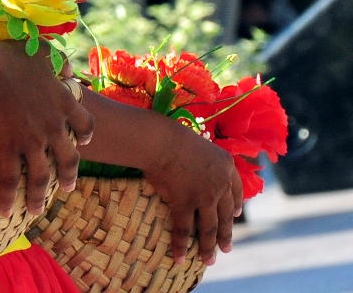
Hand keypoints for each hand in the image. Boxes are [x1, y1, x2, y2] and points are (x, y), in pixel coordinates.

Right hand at [0, 42, 94, 216]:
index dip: (85, 135)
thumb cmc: (10, 56)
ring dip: (40, 196)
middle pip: (69, 159)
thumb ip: (58, 62)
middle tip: (68, 187)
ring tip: (37, 210)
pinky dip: (8, 197)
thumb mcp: (43, 52)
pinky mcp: (8, 148)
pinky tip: (4, 212)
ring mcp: (31, 141)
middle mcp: (53, 127)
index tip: (82, 142)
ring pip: (42, 177)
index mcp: (64, 103)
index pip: (85, 124)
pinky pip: (10, 179)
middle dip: (69, 176)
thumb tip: (67, 70)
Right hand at [144, 120, 242, 266]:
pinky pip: (183, 230)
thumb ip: (203, 160)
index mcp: (226, 166)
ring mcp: (204, 197)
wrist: (162, 141)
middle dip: (225, 234)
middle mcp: (220, 185)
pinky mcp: (185, 204)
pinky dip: (181, 246)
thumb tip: (194, 168)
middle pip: (225, 215)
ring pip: (209, 228)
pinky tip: (179, 258)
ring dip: (208, 247)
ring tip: (209, 260)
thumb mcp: (199, 145)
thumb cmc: (173, 138)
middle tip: (226, 248)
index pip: (236, 190)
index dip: (236, 205)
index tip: (236, 215)